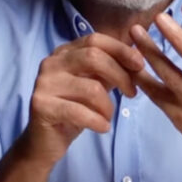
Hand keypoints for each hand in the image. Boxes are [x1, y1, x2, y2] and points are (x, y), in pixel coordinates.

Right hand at [22, 33, 144, 167]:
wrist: (45, 142)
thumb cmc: (74, 110)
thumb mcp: (94, 85)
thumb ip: (110, 70)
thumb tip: (137, 56)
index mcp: (63, 53)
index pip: (95, 40)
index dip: (120, 50)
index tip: (140, 64)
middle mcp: (51, 63)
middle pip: (93, 57)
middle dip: (119, 74)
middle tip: (132, 92)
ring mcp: (44, 83)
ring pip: (90, 88)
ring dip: (108, 106)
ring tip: (108, 116)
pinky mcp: (41, 106)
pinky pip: (79, 111)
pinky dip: (98, 121)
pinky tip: (103, 128)